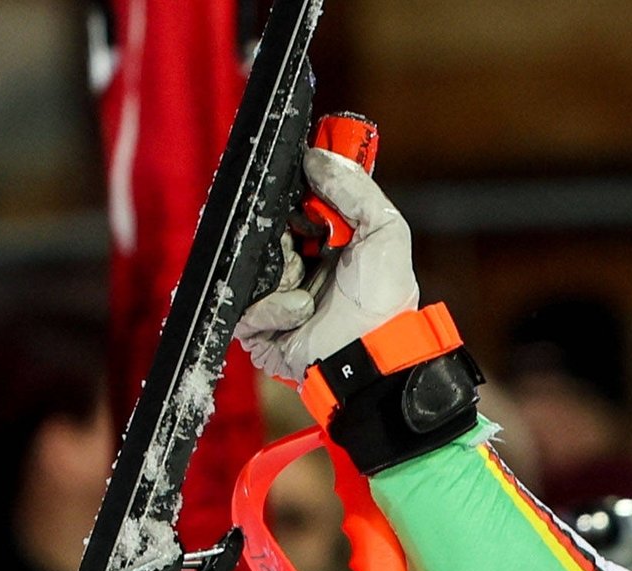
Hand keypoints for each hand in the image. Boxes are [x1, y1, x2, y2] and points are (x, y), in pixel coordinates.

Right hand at [234, 147, 419, 384]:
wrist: (368, 354)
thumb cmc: (383, 299)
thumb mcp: (385, 231)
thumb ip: (356, 188)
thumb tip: (318, 155)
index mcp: (329, 244)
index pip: (295, 204)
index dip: (293, 192)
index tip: (297, 181)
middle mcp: (301, 266)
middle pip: (265, 229)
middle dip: (282, 231)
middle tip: (302, 239)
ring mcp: (276, 294)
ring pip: (251, 263)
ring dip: (282, 270)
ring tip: (306, 284)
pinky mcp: (258, 325)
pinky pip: (245, 302)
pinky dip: (275, 305)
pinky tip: (302, 313)